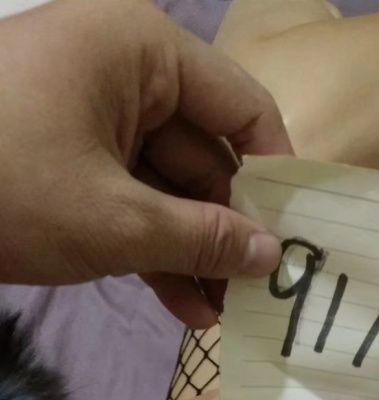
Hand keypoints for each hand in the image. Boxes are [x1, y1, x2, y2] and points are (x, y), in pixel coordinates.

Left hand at [0, 0, 291, 326]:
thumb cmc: (8, 188)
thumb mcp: (117, 221)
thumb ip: (204, 239)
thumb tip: (272, 258)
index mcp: (143, 52)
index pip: (243, 108)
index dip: (277, 176)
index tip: (299, 239)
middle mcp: (124, 72)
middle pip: (206, 154)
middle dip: (231, 232)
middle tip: (264, 296)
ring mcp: (90, 116)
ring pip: (168, 187)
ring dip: (195, 255)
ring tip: (227, 318)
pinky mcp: (65, 158)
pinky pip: (128, 200)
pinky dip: (153, 252)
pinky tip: (184, 309)